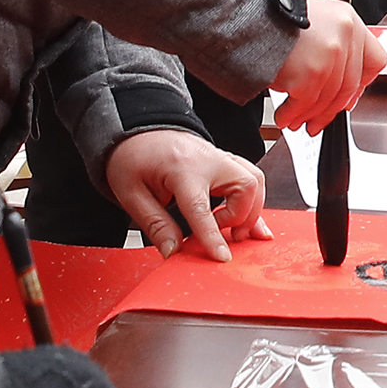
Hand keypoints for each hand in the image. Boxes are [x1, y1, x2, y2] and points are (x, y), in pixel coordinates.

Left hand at [104, 128, 271, 261]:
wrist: (137, 131)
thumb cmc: (133, 157)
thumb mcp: (131, 194)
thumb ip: (155, 225)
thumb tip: (173, 251)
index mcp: (181, 168)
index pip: (201, 207)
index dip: (212, 236)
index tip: (222, 256)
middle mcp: (208, 159)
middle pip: (245, 186)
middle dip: (242, 217)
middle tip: (224, 235)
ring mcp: (219, 157)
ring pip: (255, 180)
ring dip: (251, 208)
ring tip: (235, 230)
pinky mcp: (224, 160)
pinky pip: (251, 177)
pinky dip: (253, 200)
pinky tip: (251, 219)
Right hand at [271, 0, 386, 132]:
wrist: (248, 12)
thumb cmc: (274, 14)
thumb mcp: (314, 17)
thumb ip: (332, 42)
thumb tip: (337, 75)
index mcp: (349, 20)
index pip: (374, 60)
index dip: (362, 83)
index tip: (350, 96)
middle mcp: (345, 36)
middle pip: (348, 86)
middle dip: (331, 109)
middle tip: (319, 119)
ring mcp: (330, 56)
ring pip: (326, 99)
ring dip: (309, 115)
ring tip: (295, 120)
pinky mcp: (311, 73)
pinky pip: (305, 104)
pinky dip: (292, 114)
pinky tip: (284, 116)